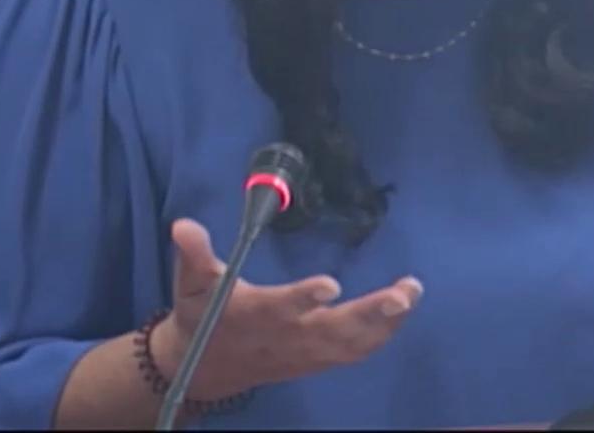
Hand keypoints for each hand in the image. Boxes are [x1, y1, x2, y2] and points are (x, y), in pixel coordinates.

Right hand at [149, 218, 421, 400]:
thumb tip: (183, 225)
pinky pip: (352, 353)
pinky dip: (380, 336)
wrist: (203, 368)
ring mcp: (304, 354)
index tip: (331, 284)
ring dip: (384, 324)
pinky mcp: (315, 361)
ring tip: (410, 294)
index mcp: (254, 315)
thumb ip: (192, 254)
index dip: (304, 299)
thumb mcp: (191, 283)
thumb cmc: (201, 315)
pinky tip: (401, 314)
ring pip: (350, 344)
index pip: (281, 308)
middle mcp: (285, 338)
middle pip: (333, 331)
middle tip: (402, 294)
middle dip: (370, 315)